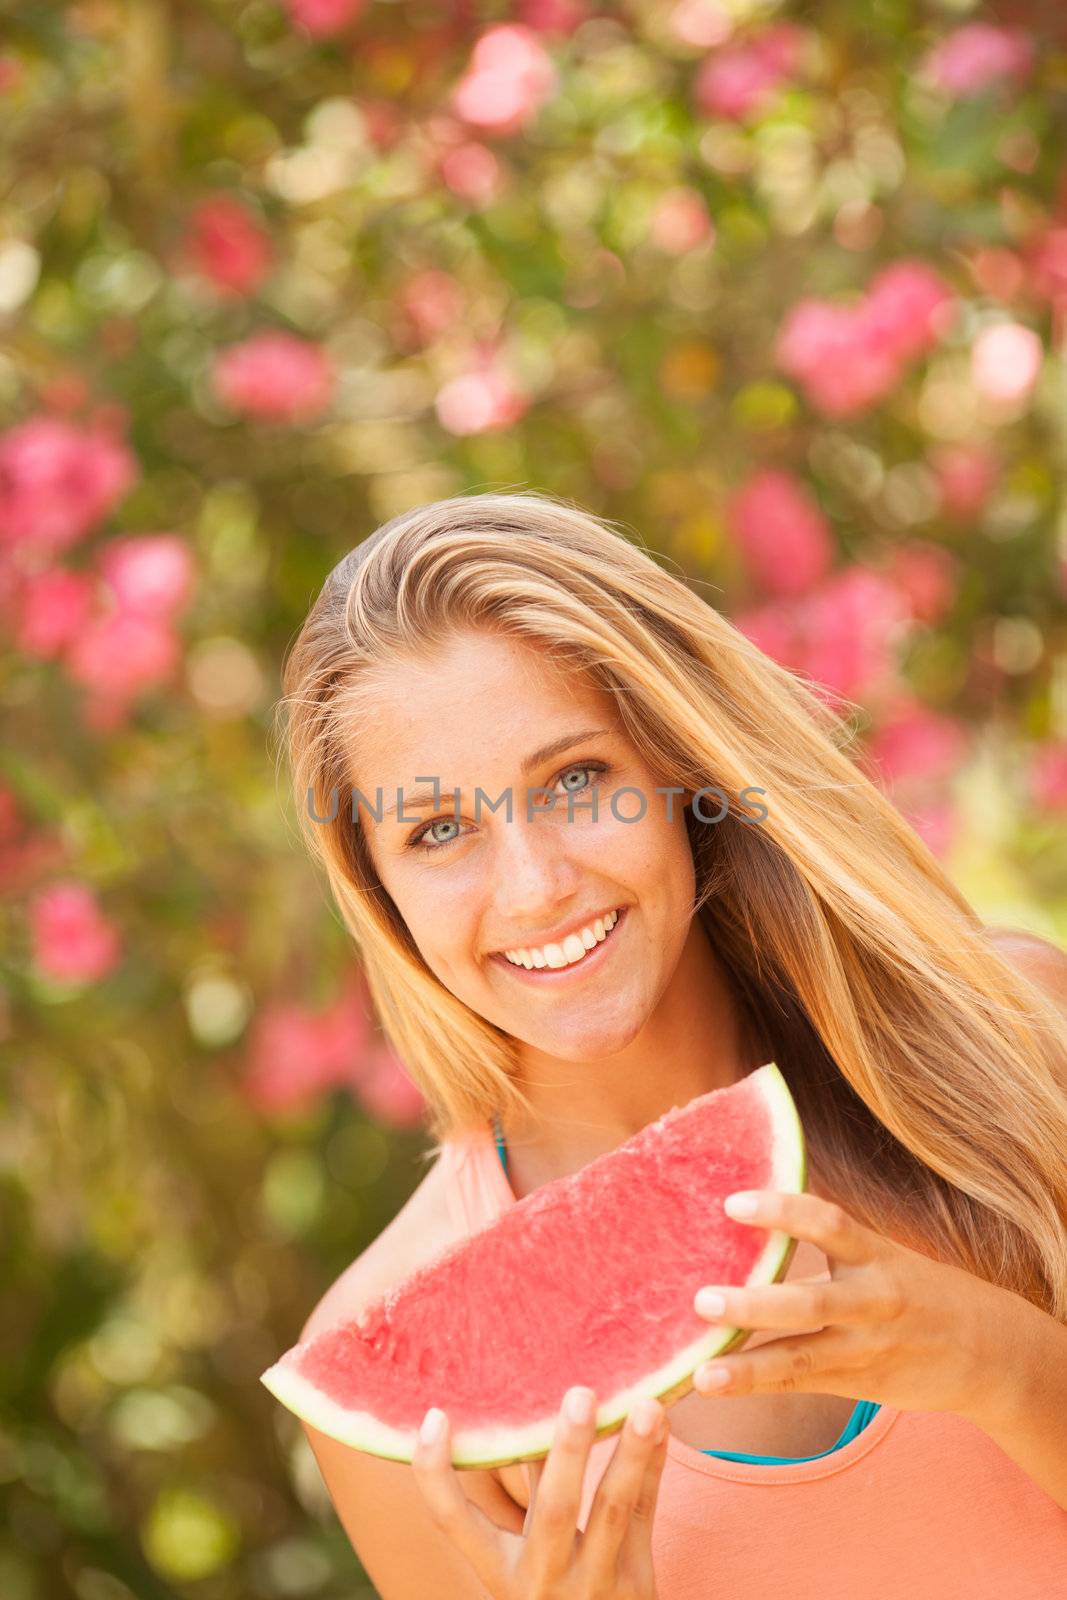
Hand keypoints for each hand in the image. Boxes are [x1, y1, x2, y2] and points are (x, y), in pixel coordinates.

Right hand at [412, 1386, 669, 1599]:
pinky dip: (652, 1468)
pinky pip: (645, 1516)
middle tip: (580, 1394)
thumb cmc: (553, 1591)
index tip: (435, 1417)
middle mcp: (542, 1578)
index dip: (436, 1474)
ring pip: (612, 1511)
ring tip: (645, 1407)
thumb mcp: (526, 1558)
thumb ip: (531, 1490)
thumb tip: (529, 1411)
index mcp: (500, 1571)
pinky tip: (661, 1427)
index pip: (453, 1523)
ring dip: (629, 1455)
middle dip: (568, 1450)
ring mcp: (593, 1583)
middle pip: (552, 1510)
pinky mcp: (637, 1584)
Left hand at [690, 1189, 1006, 1420]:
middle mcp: (872, 1300)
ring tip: (701, 1369)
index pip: (828, 1223)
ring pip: (803, 1355)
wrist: (987, 1348)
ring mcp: (865, 1346)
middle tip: (702, 1298)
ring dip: (749, 1364)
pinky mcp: (858, 1381)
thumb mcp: (881, 1254)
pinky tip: (713, 1384)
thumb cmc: (914, 1288)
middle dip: (756, 1303)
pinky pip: (800, 1382)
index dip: (782, 1210)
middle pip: (811, 1301)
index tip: (732, 1203)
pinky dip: (756, 1383)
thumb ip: (829, 1241)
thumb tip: (750, 1216)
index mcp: (875, 1254)